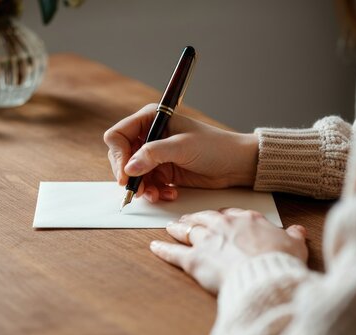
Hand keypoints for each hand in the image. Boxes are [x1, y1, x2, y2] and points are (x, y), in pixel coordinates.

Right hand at [104, 104, 258, 201]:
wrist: (237, 164)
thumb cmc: (215, 147)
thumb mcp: (182, 147)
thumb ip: (153, 154)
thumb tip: (129, 168)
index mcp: (152, 119)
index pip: (119, 135)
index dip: (119, 155)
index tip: (126, 174)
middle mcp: (151, 136)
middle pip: (123, 157)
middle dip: (130, 176)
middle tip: (139, 190)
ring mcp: (157, 155)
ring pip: (135, 175)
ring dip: (143, 188)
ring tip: (157, 195)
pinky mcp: (164, 171)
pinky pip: (148, 184)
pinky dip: (155, 192)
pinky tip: (169, 193)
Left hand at [149, 208, 307, 293]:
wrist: (265, 275)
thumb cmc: (280, 261)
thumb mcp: (295, 245)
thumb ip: (293, 236)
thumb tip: (298, 231)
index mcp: (247, 220)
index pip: (230, 214)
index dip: (222, 217)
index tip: (219, 219)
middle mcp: (224, 226)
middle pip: (205, 218)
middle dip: (195, 218)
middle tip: (188, 219)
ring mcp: (207, 241)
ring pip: (187, 230)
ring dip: (178, 228)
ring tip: (171, 227)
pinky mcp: (195, 260)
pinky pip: (173, 253)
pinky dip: (162, 249)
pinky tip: (154, 246)